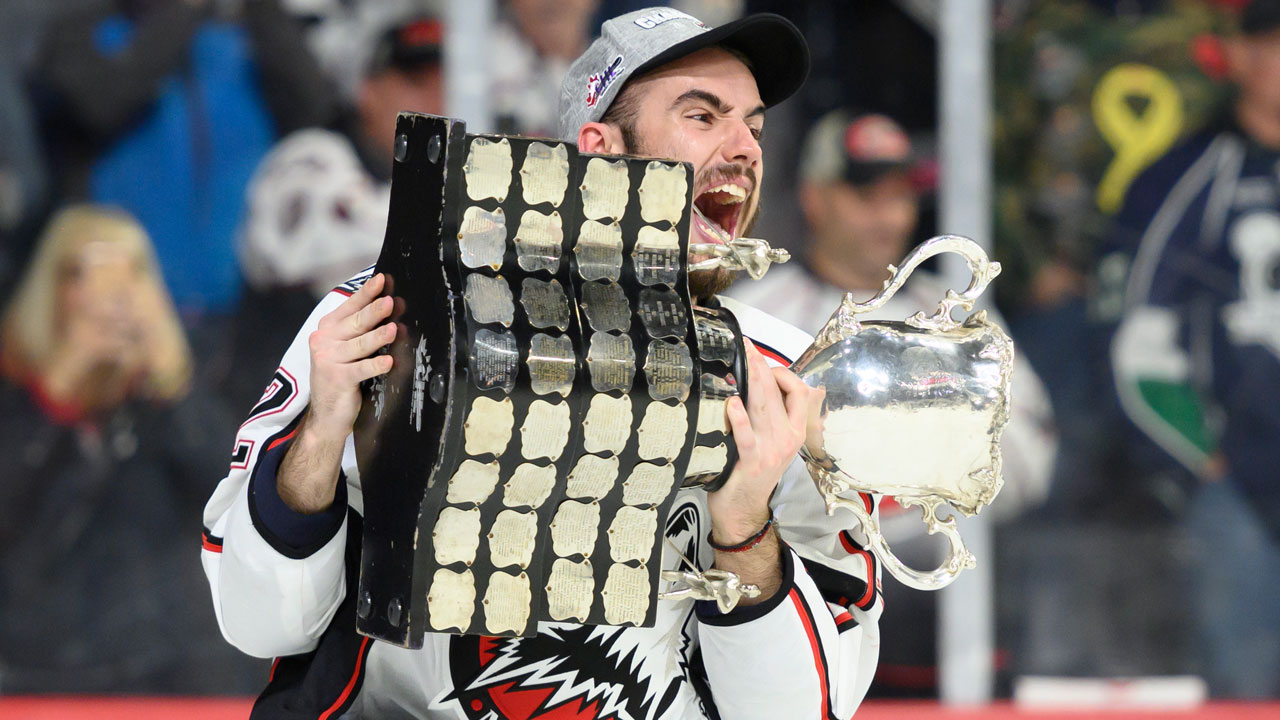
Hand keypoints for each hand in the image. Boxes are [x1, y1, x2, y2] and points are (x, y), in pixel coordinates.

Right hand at [304, 273, 395, 442]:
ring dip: (378, 337)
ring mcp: (328, 360)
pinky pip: (361, 369)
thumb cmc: (342, 376)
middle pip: (356, 323)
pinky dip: (376, 365)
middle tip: (390, 301)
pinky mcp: (337, 379)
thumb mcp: (346, 349)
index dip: (366, 293)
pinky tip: (389, 362)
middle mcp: (324, 341)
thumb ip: (360, 330)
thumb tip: (389, 306)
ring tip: (394, 329)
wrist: (326, 415)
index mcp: (327, 329)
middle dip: (375, 311)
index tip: (382, 279)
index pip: (349, 306)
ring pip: (360, 345)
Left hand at [706, 340, 816, 543]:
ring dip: (752, 380)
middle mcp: (787, 438)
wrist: (744, 509)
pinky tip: (732, 402)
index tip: (761, 361)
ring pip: (764, 407)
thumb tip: (762, 381)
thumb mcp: (771, 441)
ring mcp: (770, 450)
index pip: (798, 392)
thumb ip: (771, 414)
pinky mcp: (750, 461)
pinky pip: (746, 436)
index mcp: (795, 431)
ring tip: (743, 359)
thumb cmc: (753, 471)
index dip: (781, 372)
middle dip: (762, 366)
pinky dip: (740, 418)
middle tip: (747, 345)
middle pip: (779, 393)